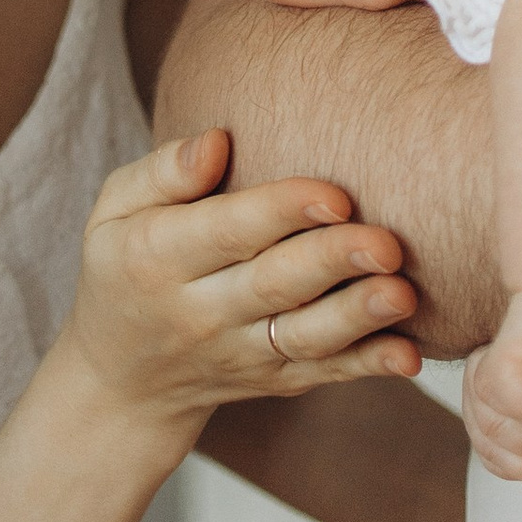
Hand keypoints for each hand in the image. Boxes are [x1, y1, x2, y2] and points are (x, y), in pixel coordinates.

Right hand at [65, 130, 423, 453]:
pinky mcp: (272, 381)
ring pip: (304, 337)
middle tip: (387, 242)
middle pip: (273, 285)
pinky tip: (409, 353)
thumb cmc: (126, 267)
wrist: (121, 381)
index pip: (224, 232)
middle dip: (333, 262)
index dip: (280, 211)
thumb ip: (161, 172)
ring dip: (358, 317)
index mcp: (157, 257)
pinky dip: (366, 366)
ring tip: (402, 293)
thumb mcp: (113, 212)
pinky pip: (321, 374)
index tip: (334, 194)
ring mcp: (239, 353)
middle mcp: (199, 311)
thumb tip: (218, 140)